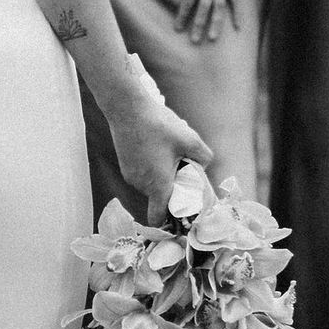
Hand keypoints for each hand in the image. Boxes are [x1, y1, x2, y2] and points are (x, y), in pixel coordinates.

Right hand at [109, 93, 212, 215]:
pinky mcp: (125, 165)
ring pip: (151, 183)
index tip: (181, 209)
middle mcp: (141, 185)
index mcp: (158, 185)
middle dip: (172, 187)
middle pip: (159, 197)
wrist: (127, 108)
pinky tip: (156, 145)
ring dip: (161, 174)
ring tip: (168, 151)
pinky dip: (151, 166)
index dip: (168, 219)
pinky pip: (142, 173)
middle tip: (182, 167)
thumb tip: (204, 165)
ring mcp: (130, 175)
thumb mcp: (189, 139)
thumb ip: (203, 157)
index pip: (158, 217)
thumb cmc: (158, 126)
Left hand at [169, 0, 245, 43]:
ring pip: (218, 10)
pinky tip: (238, 27)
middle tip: (194, 41)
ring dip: (216, 25)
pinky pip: (236, 2)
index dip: (182, 16)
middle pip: (202, 10)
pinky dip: (238, 14)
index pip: (187, 3)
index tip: (178, 28)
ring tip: (212, 38)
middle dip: (197, 26)